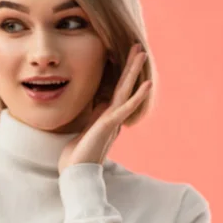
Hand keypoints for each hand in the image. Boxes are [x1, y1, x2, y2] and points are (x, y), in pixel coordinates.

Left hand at [58, 43, 151, 173]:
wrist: (76, 175)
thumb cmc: (76, 157)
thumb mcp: (84, 132)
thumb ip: (93, 119)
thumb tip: (99, 106)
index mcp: (105, 118)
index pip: (115, 91)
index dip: (120, 75)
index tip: (124, 58)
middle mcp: (112, 117)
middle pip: (123, 86)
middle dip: (130, 66)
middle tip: (138, 47)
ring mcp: (112, 120)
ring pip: (126, 91)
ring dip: (134, 71)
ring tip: (141, 53)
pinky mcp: (109, 125)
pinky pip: (126, 107)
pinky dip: (137, 95)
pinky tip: (146, 83)